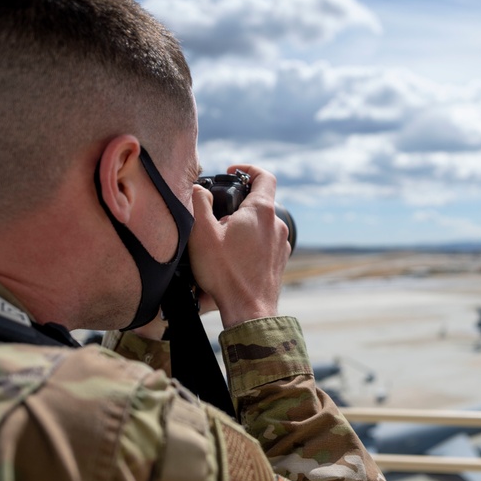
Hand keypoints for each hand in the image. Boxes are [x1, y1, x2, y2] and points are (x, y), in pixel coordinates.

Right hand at [186, 164, 290, 328]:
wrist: (249, 311)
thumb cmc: (225, 274)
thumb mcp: (202, 234)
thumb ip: (199, 204)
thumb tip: (199, 189)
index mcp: (261, 211)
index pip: (264, 176)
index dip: (248, 169)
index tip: (233, 173)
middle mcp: (277, 224)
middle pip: (259, 202)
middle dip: (237, 206)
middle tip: (216, 220)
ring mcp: (281, 244)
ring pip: (262, 224)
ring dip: (244, 227)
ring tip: (223, 243)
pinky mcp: (280, 261)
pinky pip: (265, 243)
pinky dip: (251, 243)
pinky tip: (235, 258)